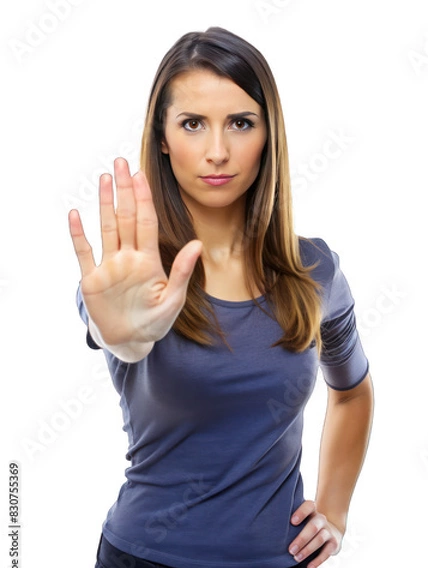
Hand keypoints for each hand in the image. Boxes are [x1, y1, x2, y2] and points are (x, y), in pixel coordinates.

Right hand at [68, 157, 201, 347]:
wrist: (131, 341)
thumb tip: (197, 244)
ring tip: (103, 179)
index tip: (141, 175)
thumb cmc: (155, 321)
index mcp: (148, 260)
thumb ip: (182, 271)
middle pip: (126, 217)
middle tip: (120, 163)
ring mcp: (109, 266)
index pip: (146, 222)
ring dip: (104, 204)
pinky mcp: (92, 280)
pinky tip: (75, 215)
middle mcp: (128, 257)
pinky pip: (84, 252)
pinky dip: (79, 234)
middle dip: (124, 190)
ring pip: (106, 228)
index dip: (144, 198)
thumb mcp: (173, 298)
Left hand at [288, 500, 343, 567]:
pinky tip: (309, 567)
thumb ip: (291, 521)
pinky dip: (317, 560)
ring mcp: (328, 530)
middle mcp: (321, 519)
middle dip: (301, 539)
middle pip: (313, 526)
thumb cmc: (307, 525)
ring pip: (319, 539)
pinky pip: (327, 552)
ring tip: (296, 558)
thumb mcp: (302, 519)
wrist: (331, 530)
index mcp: (312, 510)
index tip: (291, 522)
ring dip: (307, 550)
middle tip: (290, 550)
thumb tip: (270, 529)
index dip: (301, 512)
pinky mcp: (334, 543)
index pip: (309, 506)